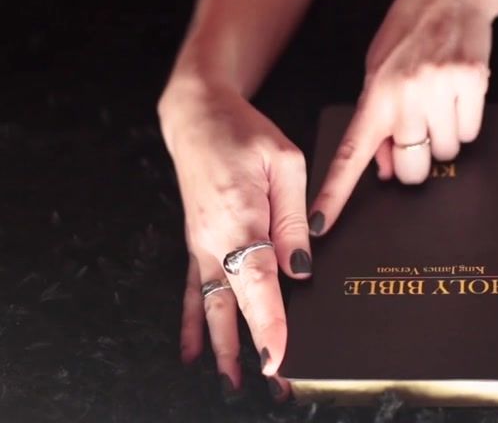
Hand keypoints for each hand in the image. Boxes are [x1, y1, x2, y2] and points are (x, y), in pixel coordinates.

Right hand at [159, 81, 309, 401]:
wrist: (198, 115)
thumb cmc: (244, 133)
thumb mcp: (285, 163)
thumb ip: (293, 219)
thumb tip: (300, 269)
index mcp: (241, 220)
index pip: (258, 285)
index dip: (269, 325)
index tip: (278, 359)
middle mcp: (215, 241)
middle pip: (235, 306)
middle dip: (254, 349)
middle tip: (275, 385)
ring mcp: (202, 245)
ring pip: (212, 307)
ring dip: (224, 347)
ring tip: (234, 383)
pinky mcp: (197, 243)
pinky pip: (194, 291)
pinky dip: (193, 323)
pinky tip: (194, 351)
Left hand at [308, 0, 497, 235]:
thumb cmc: (409, 31)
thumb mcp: (378, 71)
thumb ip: (377, 120)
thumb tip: (384, 168)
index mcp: (376, 93)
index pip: (351, 154)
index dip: (335, 193)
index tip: (321, 225)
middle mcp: (406, 94)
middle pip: (412, 168)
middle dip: (415, 162)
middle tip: (417, 135)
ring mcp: (441, 89)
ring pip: (446, 152)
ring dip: (443, 139)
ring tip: (439, 102)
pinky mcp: (473, 82)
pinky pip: (471, 132)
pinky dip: (466, 122)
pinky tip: (458, 94)